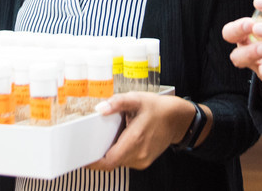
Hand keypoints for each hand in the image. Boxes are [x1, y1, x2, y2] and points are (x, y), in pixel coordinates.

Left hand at [87, 93, 204, 169]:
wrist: (178, 119)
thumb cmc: (158, 109)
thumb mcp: (137, 99)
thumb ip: (117, 102)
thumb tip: (100, 109)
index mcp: (135, 140)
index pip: (109, 161)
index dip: (94, 162)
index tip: (83, 156)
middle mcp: (139, 154)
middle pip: (111, 161)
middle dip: (101, 152)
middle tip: (95, 138)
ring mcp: (142, 160)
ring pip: (118, 161)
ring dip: (111, 151)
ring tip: (115, 134)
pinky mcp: (143, 161)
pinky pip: (125, 160)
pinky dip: (120, 151)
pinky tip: (123, 138)